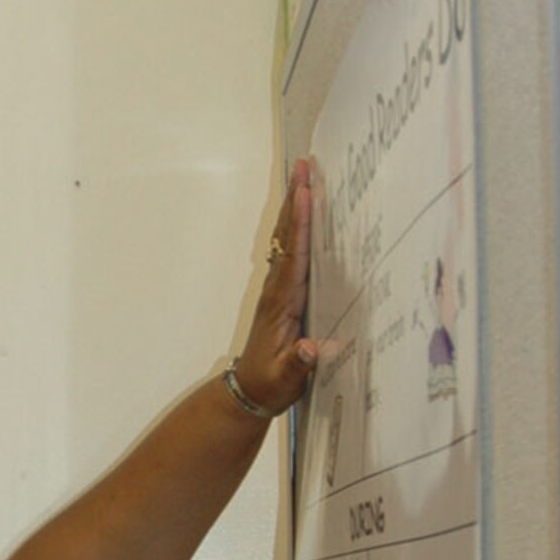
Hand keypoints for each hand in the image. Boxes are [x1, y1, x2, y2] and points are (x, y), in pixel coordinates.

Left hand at [232, 159, 319, 415]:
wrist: (247, 393)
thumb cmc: (269, 387)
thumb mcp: (286, 380)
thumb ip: (299, 364)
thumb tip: (311, 349)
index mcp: (282, 305)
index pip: (295, 258)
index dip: (302, 226)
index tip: (306, 194)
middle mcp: (277, 291)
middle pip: (288, 238)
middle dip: (296, 201)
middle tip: (304, 165)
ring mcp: (278, 290)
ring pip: (287, 240)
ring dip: (295, 207)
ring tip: (304, 174)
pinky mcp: (282, 294)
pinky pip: (291, 252)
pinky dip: (297, 227)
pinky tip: (304, 211)